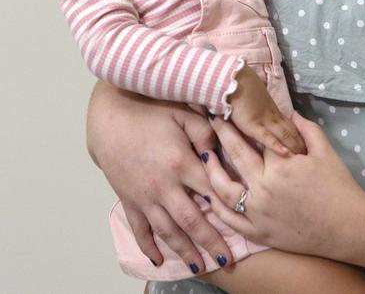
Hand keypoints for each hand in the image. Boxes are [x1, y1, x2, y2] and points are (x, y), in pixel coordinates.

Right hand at [87, 84, 232, 272]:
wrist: (109, 117)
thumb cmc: (149, 110)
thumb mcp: (182, 112)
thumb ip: (204, 131)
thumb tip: (221, 150)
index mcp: (181, 163)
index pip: (211, 192)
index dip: (228, 208)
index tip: (243, 223)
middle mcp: (163, 186)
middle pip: (191, 221)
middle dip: (210, 242)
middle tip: (227, 261)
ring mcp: (144, 196)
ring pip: (167, 231)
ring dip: (185, 250)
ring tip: (201, 266)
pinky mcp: (128, 200)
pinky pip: (139, 229)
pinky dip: (148, 246)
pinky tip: (158, 260)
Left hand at [204, 112, 364, 259]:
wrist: (347, 227)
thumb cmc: (339, 187)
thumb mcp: (325, 151)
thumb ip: (307, 129)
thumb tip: (292, 113)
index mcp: (280, 165)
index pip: (256, 137)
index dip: (242, 122)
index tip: (229, 109)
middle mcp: (264, 187)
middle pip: (236, 156)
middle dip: (222, 134)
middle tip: (211, 119)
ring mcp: (258, 212)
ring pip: (224, 188)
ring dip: (211, 169)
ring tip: (204, 155)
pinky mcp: (258, 233)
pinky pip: (230, 220)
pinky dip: (217, 207)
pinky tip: (208, 195)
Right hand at [227, 64, 305, 155]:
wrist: (233, 80)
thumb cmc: (241, 87)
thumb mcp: (256, 100)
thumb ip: (263, 110)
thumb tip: (265, 117)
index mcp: (273, 110)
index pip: (291, 125)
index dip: (300, 136)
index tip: (307, 147)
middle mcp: (273, 115)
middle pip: (292, 131)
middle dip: (301, 144)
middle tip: (310, 157)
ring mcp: (264, 120)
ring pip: (284, 135)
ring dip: (294, 147)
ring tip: (303, 159)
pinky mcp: (253, 125)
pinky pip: (267, 137)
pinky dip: (276, 146)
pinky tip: (285, 154)